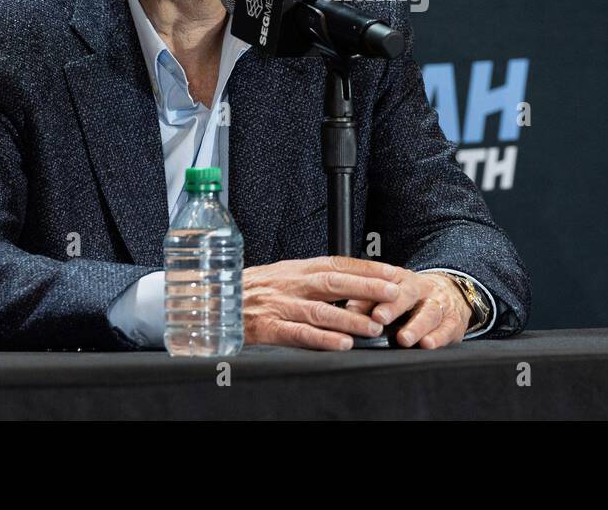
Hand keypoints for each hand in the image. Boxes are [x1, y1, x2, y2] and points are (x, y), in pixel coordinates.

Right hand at [242, 255, 401, 349]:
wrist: (213, 298)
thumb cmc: (254, 289)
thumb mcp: (286, 275)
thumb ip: (315, 278)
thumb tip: (353, 280)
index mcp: (299, 268)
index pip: (340, 263)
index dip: (368, 267)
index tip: (394, 272)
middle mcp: (292, 283)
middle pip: (335, 281)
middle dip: (368, 286)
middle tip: (395, 292)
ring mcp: (280, 305)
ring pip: (321, 309)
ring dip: (351, 318)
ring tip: (375, 326)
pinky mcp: (268, 327)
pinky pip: (299, 333)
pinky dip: (322, 339)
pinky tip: (341, 344)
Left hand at [344, 269, 471, 348]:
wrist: (451, 293)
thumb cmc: (412, 297)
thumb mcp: (392, 293)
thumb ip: (369, 302)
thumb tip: (347, 313)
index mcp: (403, 279)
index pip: (388, 281)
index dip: (373, 292)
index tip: (356, 306)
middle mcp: (423, 288)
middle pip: (409, 293)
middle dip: (394, 306)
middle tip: (379, 318)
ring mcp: (440, 304)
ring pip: (430, 312)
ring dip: (416, 326)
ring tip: (404, 339)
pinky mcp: (454, 322)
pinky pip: (447, 328)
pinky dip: (438, 337)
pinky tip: (428, 344)